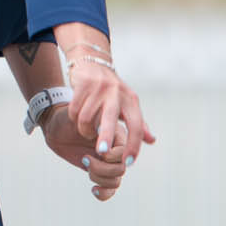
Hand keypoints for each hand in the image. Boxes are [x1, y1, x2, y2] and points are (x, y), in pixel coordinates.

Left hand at [40, 105, 130, 201]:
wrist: (56, 128)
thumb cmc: (67, 119)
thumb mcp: (79, 118)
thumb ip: (93, 124)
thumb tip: (102, 131)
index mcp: (116, 135)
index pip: (125, 151)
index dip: (112, 155)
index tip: (97, 151)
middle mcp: (115, 150)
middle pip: (121, 169)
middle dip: (102, 168)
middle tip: (85, 159)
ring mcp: (108, 162)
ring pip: (116, 180)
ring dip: (100, 179)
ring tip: (85, 166)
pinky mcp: (100, 172)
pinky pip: (110, 189)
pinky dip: (104, 194)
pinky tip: (93, 190)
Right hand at [60, 50, 154, 183]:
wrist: (93, 63)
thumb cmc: (112, 91)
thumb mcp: (128, 104)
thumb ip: (139, 124)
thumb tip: (152, 140)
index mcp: (131, 101)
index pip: (136, 126)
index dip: (134, 145)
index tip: (128, 162)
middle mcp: (117, 93)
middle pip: (111, 119)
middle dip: (107, 136)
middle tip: (102, 152)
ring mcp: (99, 87)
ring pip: (86, 118)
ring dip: (84, 130)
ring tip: (86, 130)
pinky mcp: (84, 84)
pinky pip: (75, 109)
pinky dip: (74, 118)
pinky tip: (76, 116)